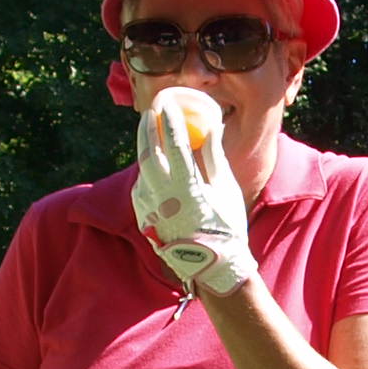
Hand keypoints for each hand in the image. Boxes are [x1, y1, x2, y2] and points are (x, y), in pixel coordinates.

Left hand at [134, 90, 255, 296]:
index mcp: (187, 188)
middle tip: (152, 110)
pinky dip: (147, 171)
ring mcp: (149, 207)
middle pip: (148, 152)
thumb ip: (212, 156)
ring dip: (146, 148)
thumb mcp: (225, 189)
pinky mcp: (143, 215)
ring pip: (142, 169)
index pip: (174, 144)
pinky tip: (154, 164)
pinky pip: (142, 185)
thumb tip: (211, 126)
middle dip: (148, 128)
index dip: (171, 120)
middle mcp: (163, 197)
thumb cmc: (225, 225)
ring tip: (151, 131)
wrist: (212, 266)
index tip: (169, 103)